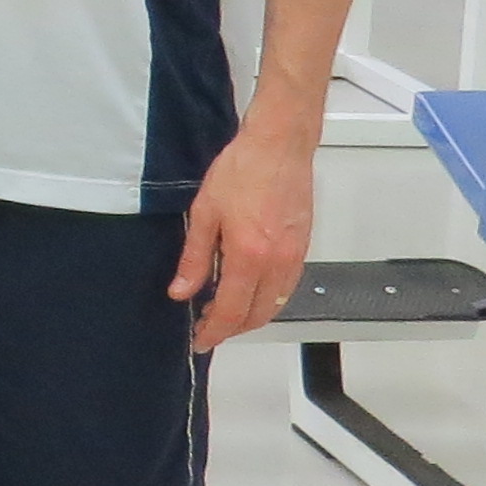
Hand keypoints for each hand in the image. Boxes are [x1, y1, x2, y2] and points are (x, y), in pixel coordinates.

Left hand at [171, 117, 313, 350]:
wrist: (279, 146)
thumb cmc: (242, 170)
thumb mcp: (204, 213)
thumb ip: (194, 258)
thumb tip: (182, 292)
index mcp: (249, 256)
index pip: (231, 312)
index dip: (213, 332)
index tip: (199, 340)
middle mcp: (277, 263)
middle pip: (256, 316)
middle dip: (231, 328)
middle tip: (207, 326)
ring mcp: (294, 257)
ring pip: (274, 305)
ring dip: (250, 316)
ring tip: (223, 311)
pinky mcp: (303, 248)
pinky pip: (286, 287)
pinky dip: (267, 299)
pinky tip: (248, 290)